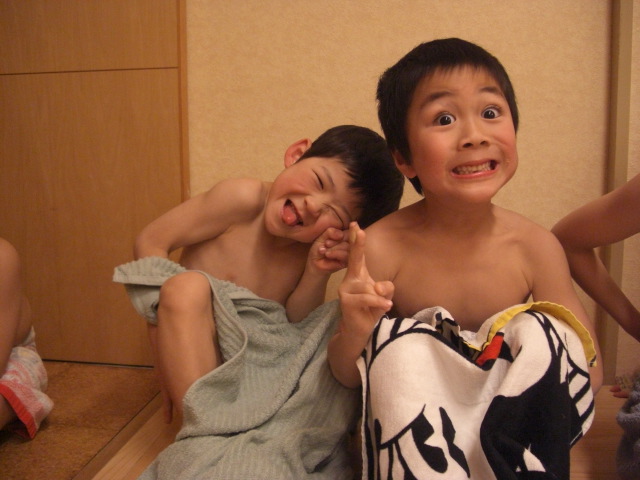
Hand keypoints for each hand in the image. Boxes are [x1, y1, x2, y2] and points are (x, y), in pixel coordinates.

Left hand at [308, 227, 349, 274]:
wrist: (315, 263)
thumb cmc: (320, 248)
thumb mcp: (322, 237)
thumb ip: (330, 232)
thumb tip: (340, 234)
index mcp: (347, 235)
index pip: (350, 230)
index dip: (339, 233)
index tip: (328, 238)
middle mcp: (351, 244)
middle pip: (350, 238)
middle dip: (336, 241)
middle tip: (326, 244)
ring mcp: (351, 253)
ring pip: (348, 246)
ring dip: (334, 247)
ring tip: (324, 250)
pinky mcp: (348, 262)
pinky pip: (346, 255)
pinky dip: (336, 253)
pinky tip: (327, 254)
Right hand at [338, 222, 393, 338]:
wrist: (358, 331)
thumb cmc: (370, 310)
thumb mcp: (382, 296)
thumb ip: (385, 288)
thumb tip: (378, 287)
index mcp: (358, 275)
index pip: (357, 255)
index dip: (356, 241)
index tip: (356, 225)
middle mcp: (349, 279)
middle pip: (354, 260)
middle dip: (357, 244)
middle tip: (359, 230)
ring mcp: (346, 290)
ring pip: (370, 286)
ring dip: (380, 298)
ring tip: (385, 305)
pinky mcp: (346, 302)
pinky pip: (368, 298)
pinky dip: (379, 302)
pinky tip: (387, 306)